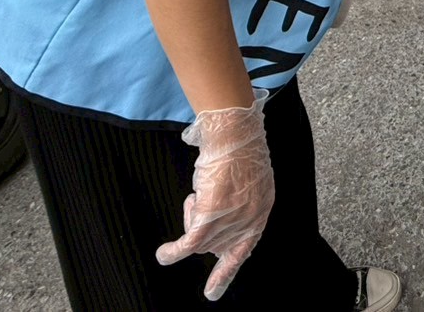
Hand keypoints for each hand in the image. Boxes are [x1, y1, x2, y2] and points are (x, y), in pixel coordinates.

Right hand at [156, 92, 274, 300]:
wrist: (234, 131)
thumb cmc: (238, 148)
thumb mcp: (248, 180)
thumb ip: (239, 203)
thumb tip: (219, 216)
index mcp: (261, 211)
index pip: (243, 250)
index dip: (226, 271)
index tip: (212, 293)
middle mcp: (249, 220)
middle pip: (215, 244)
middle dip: (202, 227)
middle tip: (197, 201)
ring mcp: (232, 219)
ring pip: (200, 240)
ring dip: (190, 219)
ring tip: (194, 196)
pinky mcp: (211, 215)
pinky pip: (188, 244)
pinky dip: (173, 252)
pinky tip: (163, 254)